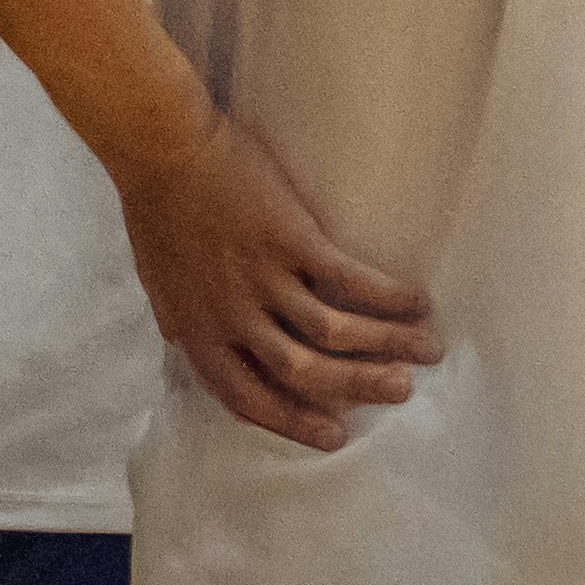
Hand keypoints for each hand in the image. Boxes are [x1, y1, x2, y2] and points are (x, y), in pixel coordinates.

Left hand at [122, 114, 434, 448]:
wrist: (161, 148)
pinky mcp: (290, 240)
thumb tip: (194, 344)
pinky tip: (418, 300)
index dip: (292, 422)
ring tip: (428, 349)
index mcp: (198, 334)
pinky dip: (388, 296)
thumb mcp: (161, 285)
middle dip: (357, 388)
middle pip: (304, 373)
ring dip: (386, 346)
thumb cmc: (156, 211)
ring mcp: (263, 279)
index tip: (333, 435)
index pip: (246, 399)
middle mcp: (233, 317)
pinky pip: (350, 279)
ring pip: (334, 332)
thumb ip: (186, 322)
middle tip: (399, 393)